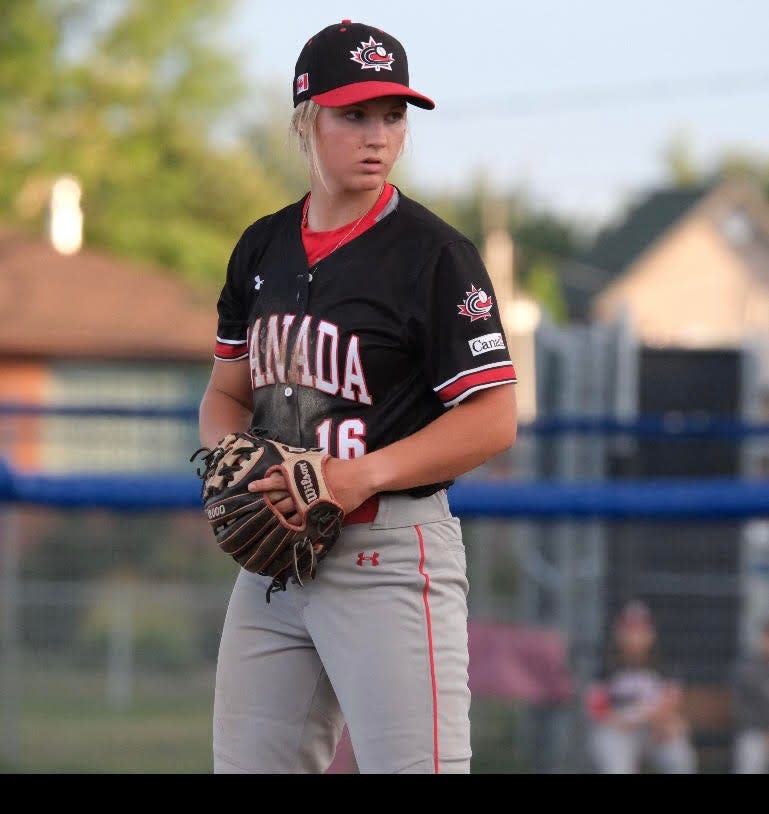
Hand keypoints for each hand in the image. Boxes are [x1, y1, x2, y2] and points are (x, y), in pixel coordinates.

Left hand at [247, 455, 373, 520]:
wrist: (357, 478)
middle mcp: (301, 490)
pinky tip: (287, 530)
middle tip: (256, 509)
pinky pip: (302, 522)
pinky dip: (294, 526)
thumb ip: (303, 466)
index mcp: (299, 475)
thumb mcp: (318, 461)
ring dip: (278, 517)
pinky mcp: (317, 513)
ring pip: (288, 512)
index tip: (250, 487)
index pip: (276, 480)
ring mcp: (308, 503)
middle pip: (278, 499)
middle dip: (268, 504)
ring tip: (268, 523)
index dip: (263, 484)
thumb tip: (291, 466)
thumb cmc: (339, 467)